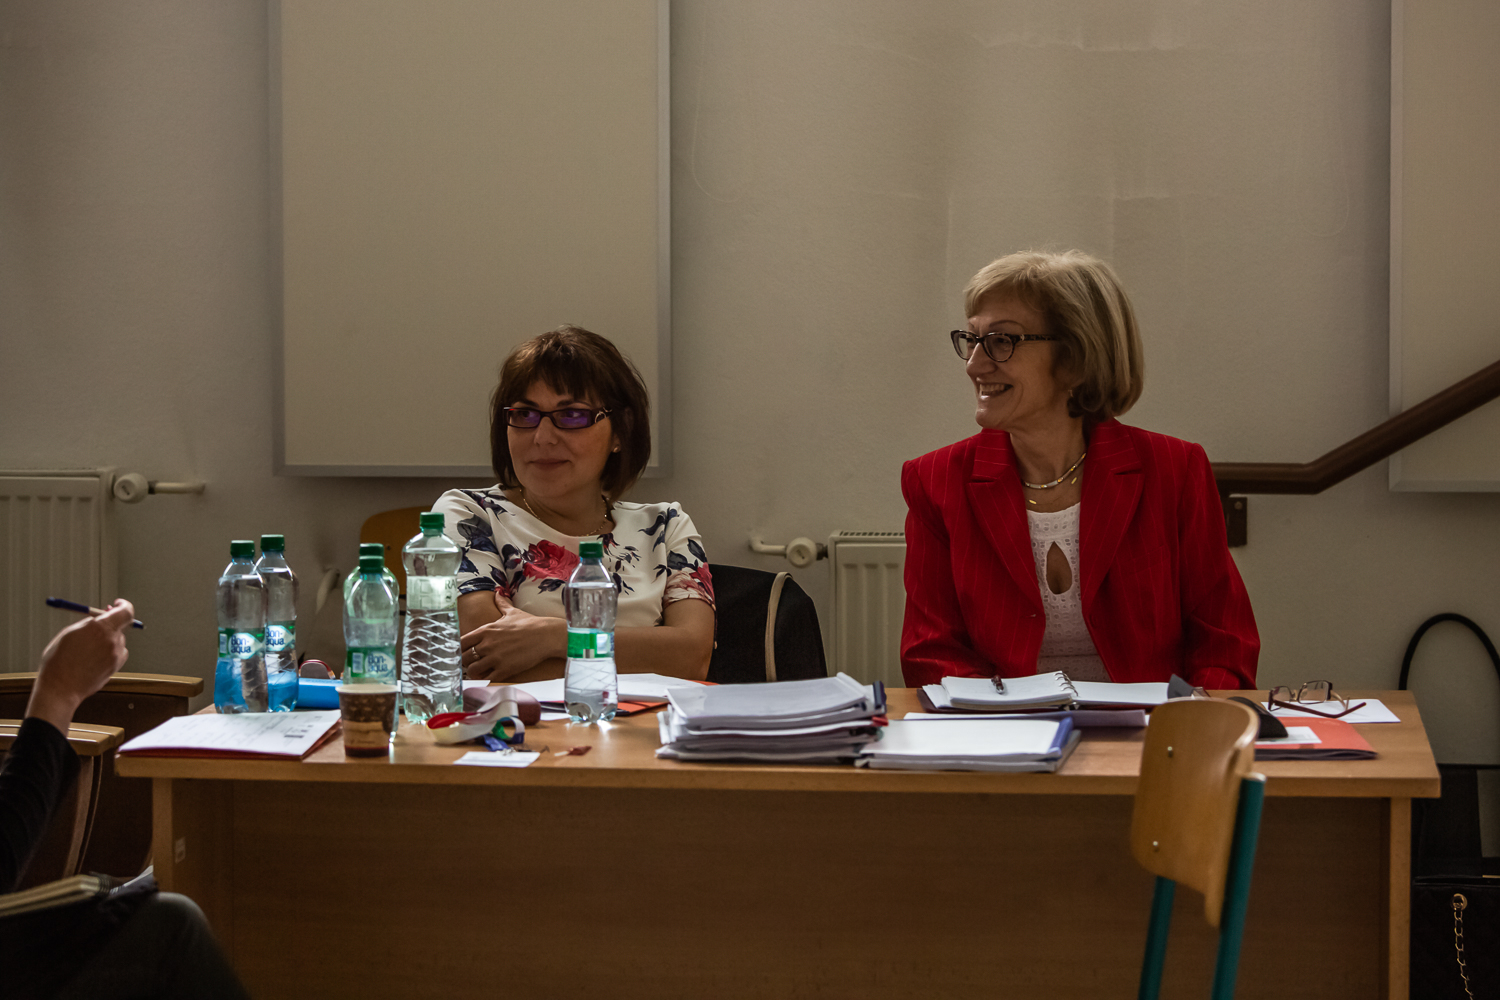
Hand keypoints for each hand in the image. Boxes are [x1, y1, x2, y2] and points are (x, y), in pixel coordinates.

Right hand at [26, 599, 134, 732]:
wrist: (60, 688)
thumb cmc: (59, 660)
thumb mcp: (68, 633)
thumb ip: (87, 624)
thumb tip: (98, 618)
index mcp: (99, 628)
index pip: (125, 612)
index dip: (123, 606)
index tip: (117, 604)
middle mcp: (112, 640)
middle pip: (119, 626)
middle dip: (109, 625)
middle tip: (98, 626)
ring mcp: (116, 654)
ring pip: (117, 641)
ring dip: (107, 641)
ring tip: (86, 651)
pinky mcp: (116, 666)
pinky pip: (117, 654)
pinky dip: (109, 653)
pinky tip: (93, 660)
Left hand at [459, 593, 565, 681]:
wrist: (545, 636)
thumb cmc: (529, 624)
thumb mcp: (512, 612)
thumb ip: (501, 604)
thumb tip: (497, 592)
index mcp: (485, 630)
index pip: (461, 642)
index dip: (460, 648)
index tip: (463, 651)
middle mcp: (487, 645)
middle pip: (464, 658)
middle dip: (466, 662)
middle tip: (472, 663)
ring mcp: (495, 658)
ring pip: (473, 670)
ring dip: (475, 672)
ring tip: (481, 671)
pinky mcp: (504, 670)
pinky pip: (487, 679)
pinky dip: (487, 679)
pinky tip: (491, 676)